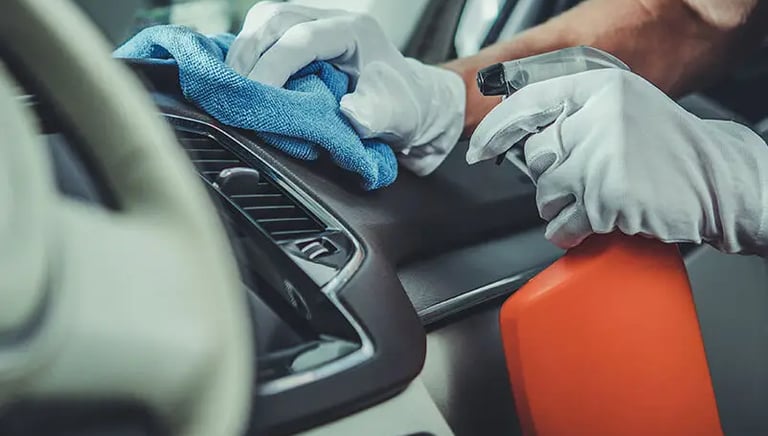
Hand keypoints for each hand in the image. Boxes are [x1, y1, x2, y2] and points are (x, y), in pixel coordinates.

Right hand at [226, 2, 465, 175]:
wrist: (408, 101)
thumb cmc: (402, 107)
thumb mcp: (398, 116)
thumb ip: (375, 115)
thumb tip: (350, 114)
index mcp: (355, 31)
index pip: (302, 39)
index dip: (273, 66)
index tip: (256, 96)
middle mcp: (332, 18)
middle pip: (275, 18)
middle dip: (249, 54)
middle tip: (235, 91)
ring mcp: (315, 23)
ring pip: (265, 19)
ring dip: (243, 50)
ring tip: (234, 85)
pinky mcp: (302, 36)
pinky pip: (266, 32)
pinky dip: (248, 52)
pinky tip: (240, 77)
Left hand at [468, 69, 767, 253]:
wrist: (718, 180)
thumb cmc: (667, 150)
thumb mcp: (622, 111)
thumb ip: (575, 116)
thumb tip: (518, 141)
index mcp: (601, 89)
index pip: (530, 102)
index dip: (498, 129)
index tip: (480, 148)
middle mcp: (599, 118)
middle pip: (536, 157)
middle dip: (550, 176)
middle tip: (583, 179)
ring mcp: (603, 158)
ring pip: (545, 194)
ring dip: (561, 207)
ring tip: (596, 200)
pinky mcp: (608, 197)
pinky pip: (562, 224)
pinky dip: (571, 231)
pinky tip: (597, 221)